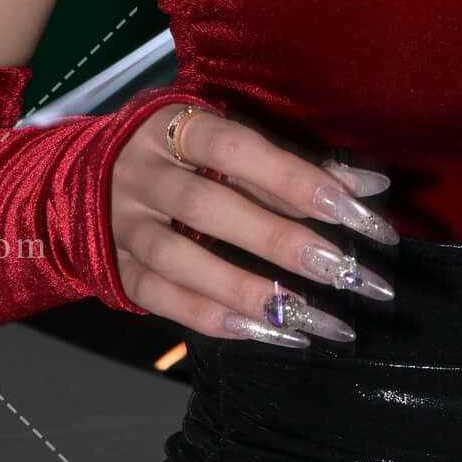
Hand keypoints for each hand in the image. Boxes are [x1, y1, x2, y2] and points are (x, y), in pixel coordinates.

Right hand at [111, 100, 398, 347]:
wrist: (89, 177)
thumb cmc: (187, 154)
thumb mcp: (232, 141)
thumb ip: (296, 163)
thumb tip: (372, 186)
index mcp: (174, 126)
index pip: (236, 149)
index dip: (295, 179)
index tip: (356, 213)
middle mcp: (142, 174)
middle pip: (209, 207)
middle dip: (284, 243)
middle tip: (348, 274)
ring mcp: (123, 225)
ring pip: (182, 261)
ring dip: (254, 293)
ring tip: (318, 321)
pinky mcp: (116, 270)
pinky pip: (164, 300)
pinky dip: (218, 320)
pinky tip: (272, 334)